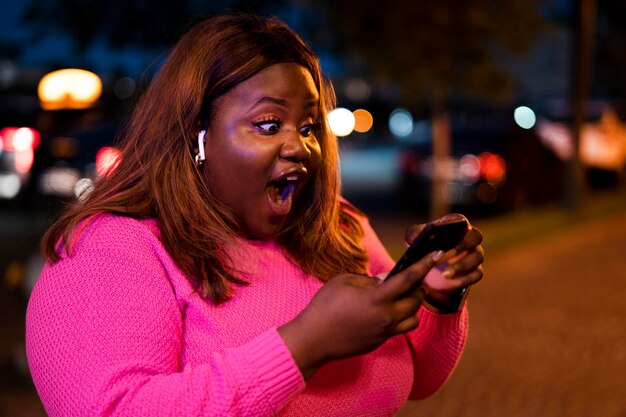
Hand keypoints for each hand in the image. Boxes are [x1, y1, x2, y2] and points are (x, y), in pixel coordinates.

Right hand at [278, 250, 442, 378]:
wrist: (313, 339)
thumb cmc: (325, 306)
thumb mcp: (344, 281)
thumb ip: (369, 279)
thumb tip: (386, 280)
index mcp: (377, 299)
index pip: (408, 279)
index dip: (424, 265)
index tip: (437, 254)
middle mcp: (386, 317)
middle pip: (416, 300)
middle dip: (418, 287)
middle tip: (412, 278)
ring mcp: (384, 332)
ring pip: (413, 318)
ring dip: (412, 305)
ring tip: (400, 297)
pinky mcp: (380, 342)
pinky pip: (400, 328)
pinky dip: (401, 318)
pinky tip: (386, 310)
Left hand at [404, 214, 483, 311]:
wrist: (429, 268)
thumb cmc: (423, 246)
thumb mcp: (415, 238)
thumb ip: (413, 235)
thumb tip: (414, 239)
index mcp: (456, 225)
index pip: (461, 220)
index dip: (457, 226)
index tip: (447, 232)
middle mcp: (470, 237)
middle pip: (476, 237)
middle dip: (461, 246)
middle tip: (444, 256)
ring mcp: (475, 253)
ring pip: (478, 257)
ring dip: (462, 266)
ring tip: (445, 274)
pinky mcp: (476, 270)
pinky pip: (477, 274)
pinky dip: (465, 279)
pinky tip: (452, 283)